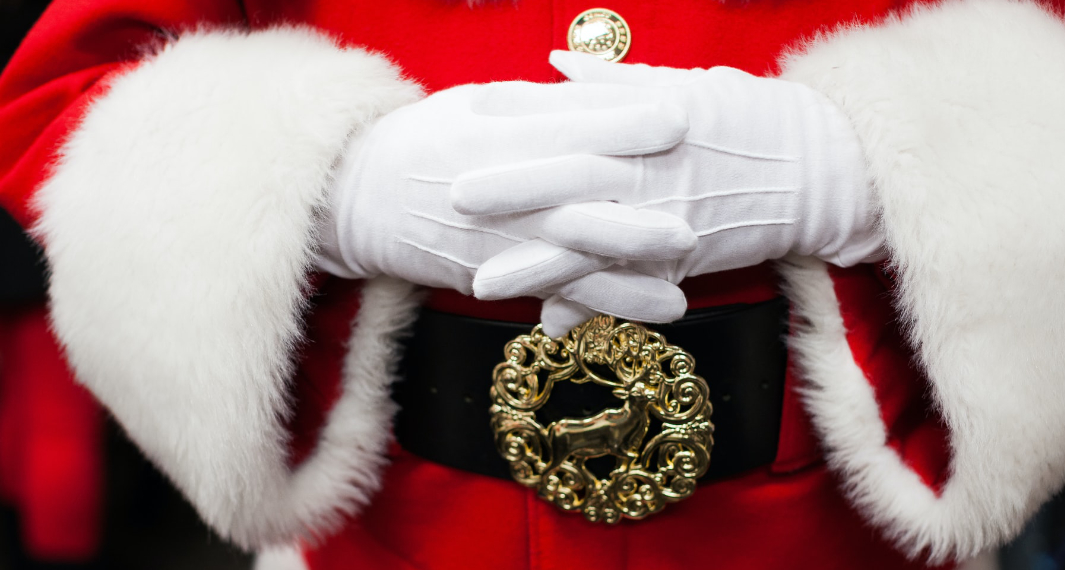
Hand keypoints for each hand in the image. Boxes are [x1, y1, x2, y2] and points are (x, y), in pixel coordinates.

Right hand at [316, 82, 698, 325]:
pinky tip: (635, 316)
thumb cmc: (428, 138)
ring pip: (565, 266)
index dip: (623, 125)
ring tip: (680, 295)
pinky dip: (595, 308)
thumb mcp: (478, 104)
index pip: (565, 131)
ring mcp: (494, 243)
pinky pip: (550, 293)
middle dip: (633, 222)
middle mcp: (496, 196)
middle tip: (690, 226)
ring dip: (622, 286)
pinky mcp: (492, 276)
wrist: (362, 200)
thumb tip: (605, 94)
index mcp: (491, 138)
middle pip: (571, 208)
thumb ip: (541, 104)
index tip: (680, 118)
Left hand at [465, 52, 883, 326]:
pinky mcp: (685, 259)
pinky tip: (551, 321)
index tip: (470, 119)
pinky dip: (594, 304)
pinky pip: (632, 287)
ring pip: (593, 246)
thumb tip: (554, 62)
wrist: (818, 167)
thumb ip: (613, 79)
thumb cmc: (750, 116)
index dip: (522, 122)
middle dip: (511, 192)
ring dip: (535, 266)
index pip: (575, 119)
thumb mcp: (685, 83)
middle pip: (572, 180)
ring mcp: (668, 219)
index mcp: (649, 120)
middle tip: (452, 200)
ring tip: (481, 284)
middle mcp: (653, 170)